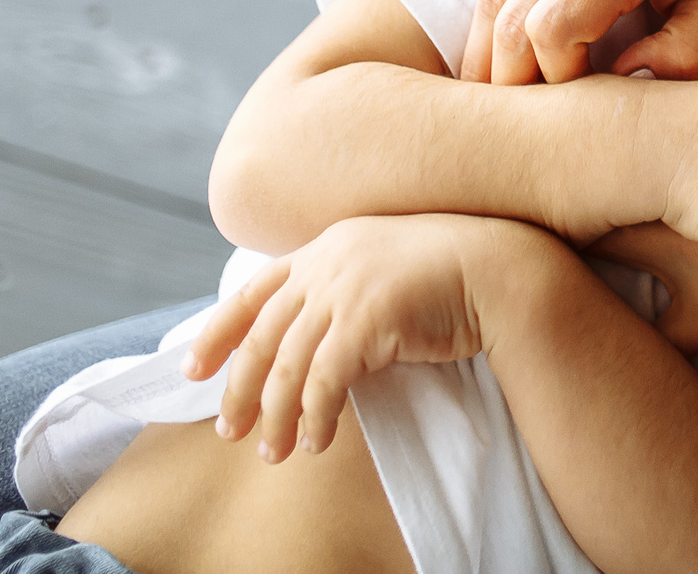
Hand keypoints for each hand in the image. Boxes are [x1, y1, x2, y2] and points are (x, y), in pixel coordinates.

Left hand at [185, 213, 546, 462]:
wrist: (503, 269)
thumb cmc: (451, 275)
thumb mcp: (383, 270)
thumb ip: (343, 288)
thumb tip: (307, 339)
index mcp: (327, 246)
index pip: (253, 290)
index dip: (217, 332)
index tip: (194, 368)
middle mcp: (327, 262)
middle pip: (260, 335)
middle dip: (239, 389)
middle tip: (230, 431)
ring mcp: (345, 288)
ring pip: (286, 365)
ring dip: (276, 416)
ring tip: (272, 452)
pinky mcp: (366, 319)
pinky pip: (324, 382)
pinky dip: (314, 417)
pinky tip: (316, 442)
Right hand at [467, 0, 697, 86]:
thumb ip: (684, 56)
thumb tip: (622, 79)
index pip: (553, 30)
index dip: (552, 76)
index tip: (573, 94)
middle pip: (509, 17)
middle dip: (508, 73)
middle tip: (516, 106)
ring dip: (492, 39)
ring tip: (503, 76)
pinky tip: (518, 17)